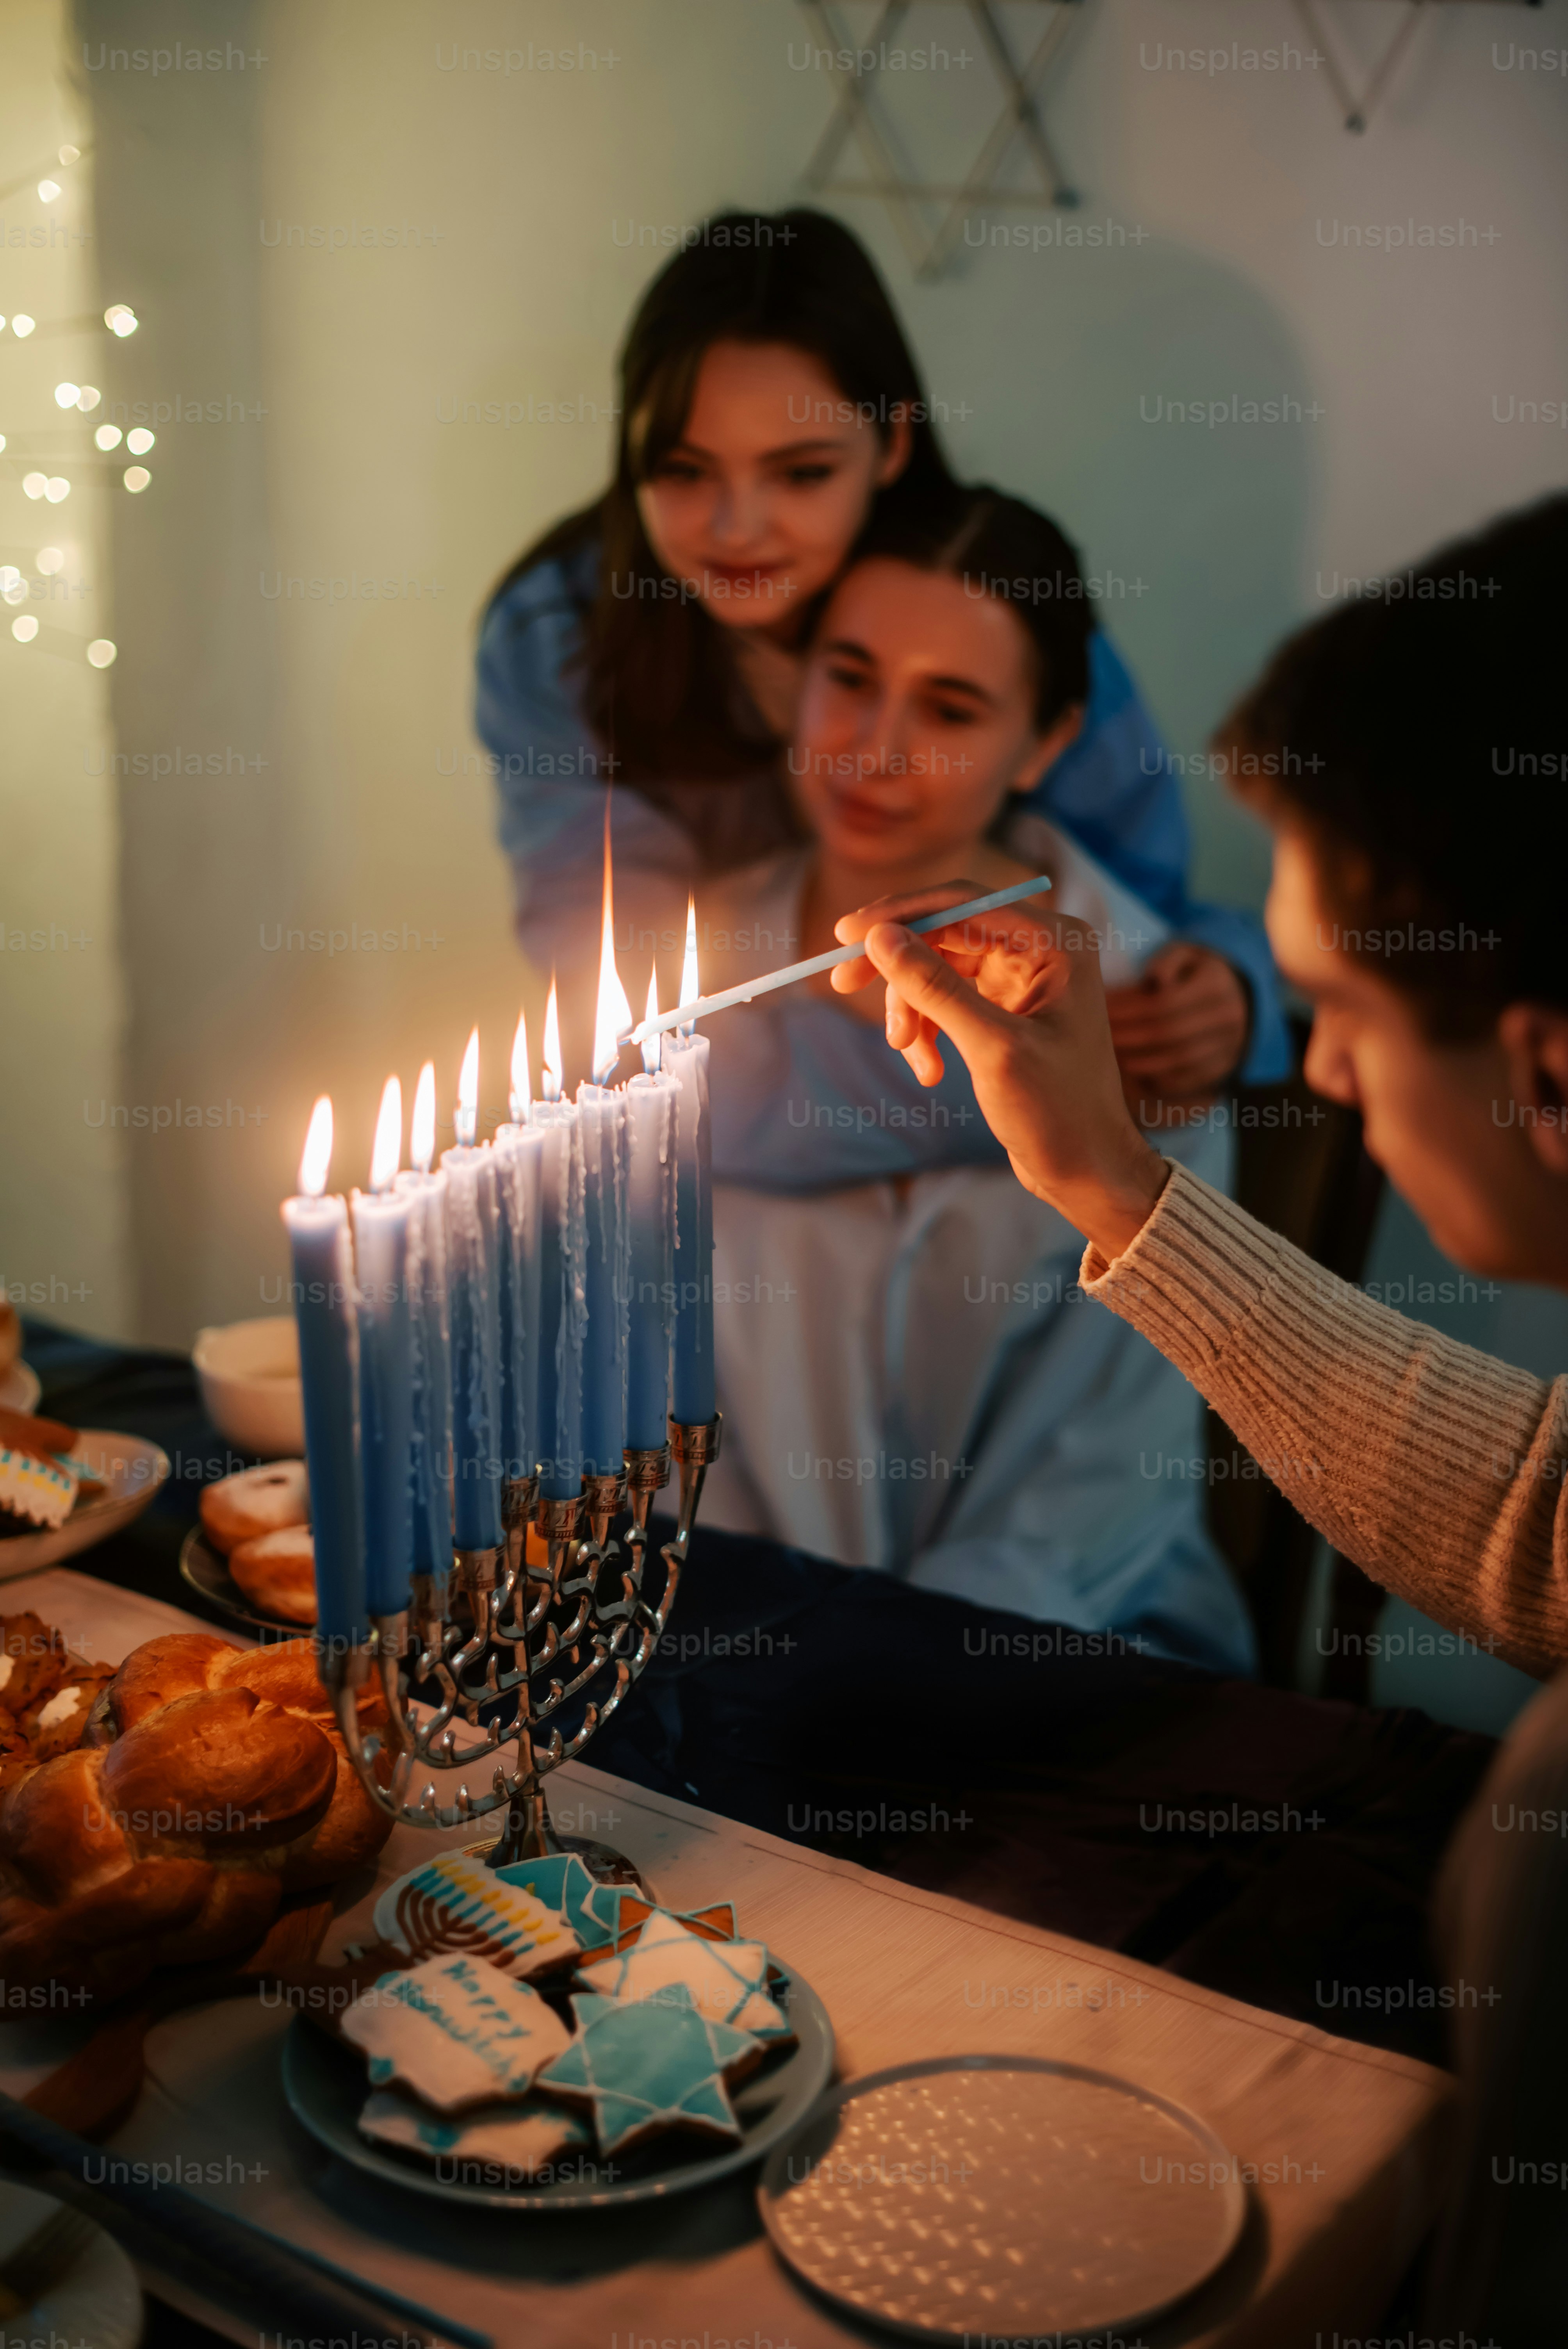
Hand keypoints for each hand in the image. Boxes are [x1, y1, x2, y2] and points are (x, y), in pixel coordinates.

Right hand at [832, 884, 1171, 1260]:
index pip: (963, 903)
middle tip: (841, 983)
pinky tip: (929, 1070)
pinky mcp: (1005, 1008)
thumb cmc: (1059, 1110)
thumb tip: (879, 937)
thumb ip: (935, 988)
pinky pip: (947, 1000)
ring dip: (912, 1009)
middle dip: (898, 967)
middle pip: (945, 932)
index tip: (845, 933)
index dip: (899, 914)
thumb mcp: (992, 1048)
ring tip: (908, 1053)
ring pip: (939, 969)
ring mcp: (1022, 978)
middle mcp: (1040, 949)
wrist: (1087, 1168)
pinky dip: (927, 1029)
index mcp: (1055, 942)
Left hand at [1105, 942, 1249, 1115]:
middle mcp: (1227, 1017)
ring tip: (1108, 1054)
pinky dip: (1156, 1079)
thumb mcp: (1185, 953)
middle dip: (1127, 1035)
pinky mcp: (1223, 1068)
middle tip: (1096, 1034)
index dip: (1127, 1008)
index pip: (1164, 1002)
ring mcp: (1229, 1046)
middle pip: (1167, 1033)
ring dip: (1137, 1060)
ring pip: (1176, 1061)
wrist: (1236, 996)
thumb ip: (1168, 959)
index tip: (1099, 1007)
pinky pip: (1186, 1081)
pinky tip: (1131, 1072)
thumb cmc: (1195, 972)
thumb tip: (1155, 976)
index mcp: (1216, 985)